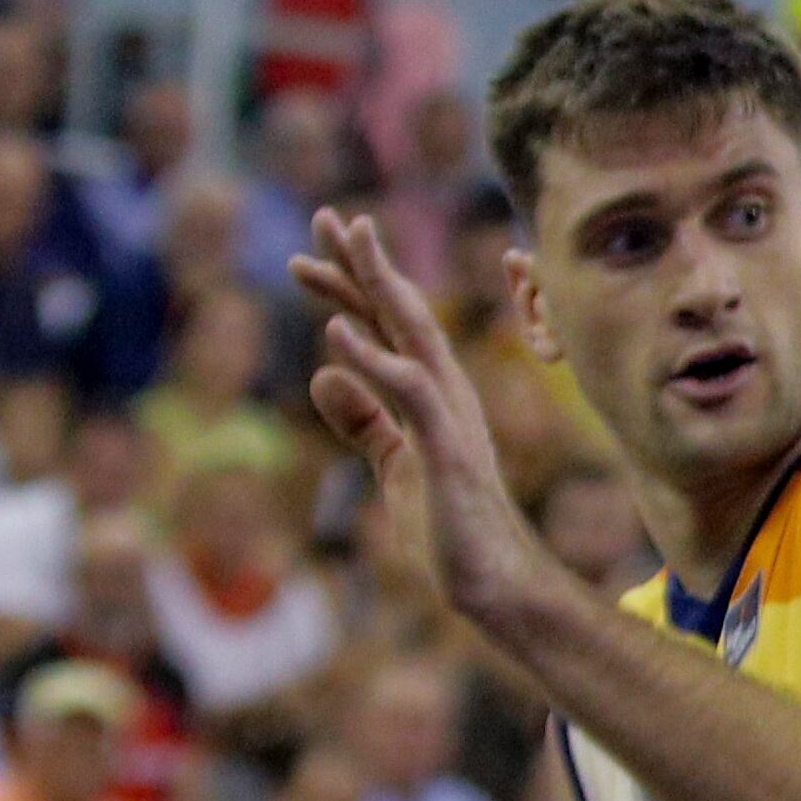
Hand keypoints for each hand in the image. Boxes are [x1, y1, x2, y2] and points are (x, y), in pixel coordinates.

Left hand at [291, 210, 567, 641]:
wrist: (495, 585)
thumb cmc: (451, 530)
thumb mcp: (393, 466)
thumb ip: (362, 421)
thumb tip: (322, 372)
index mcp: (431, 396)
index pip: (384, 328)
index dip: (347, 289)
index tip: (305, 258)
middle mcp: (446, 393)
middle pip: (400, 313)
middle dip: (363, 263)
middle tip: (326, 215)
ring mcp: (450, 417)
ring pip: (412, 334)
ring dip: (375, 287)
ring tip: (341, 246)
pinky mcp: (448, 448)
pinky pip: (408, 391)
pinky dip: (373, 358)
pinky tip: (336, 333)